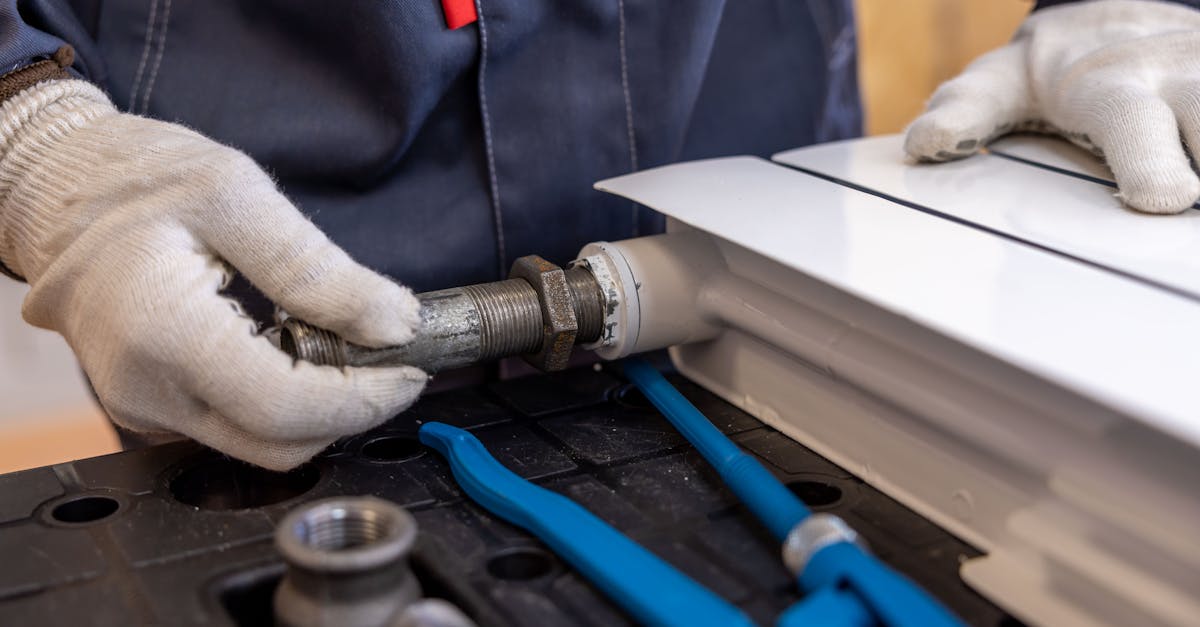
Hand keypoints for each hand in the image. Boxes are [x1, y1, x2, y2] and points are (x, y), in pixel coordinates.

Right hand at [0, 80, 425, 469]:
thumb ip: (319, 268)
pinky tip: (302, 353)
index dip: (362, 399)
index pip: (285, 409)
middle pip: (278, 445)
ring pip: (259, 445)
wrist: (55, 188)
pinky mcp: (149, 406)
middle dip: (351, 411)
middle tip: (393, 361)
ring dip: (321, 410)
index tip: (409, 369)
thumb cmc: (134, 178)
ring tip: (351, 349)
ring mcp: (142, 406)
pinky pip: (233, 426)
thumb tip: (392, 324)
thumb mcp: (236, 195)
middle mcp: (145, 390)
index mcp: (163, 335)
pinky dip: (284, 403)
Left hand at [905, 0, 1199, 213]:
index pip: (1140, 126)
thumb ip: (964, 112)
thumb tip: (923, 143)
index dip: (1154, 165)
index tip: (1165, 198)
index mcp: (1116, 88)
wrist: (1116, 19)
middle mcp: (1185, 78)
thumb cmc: (1055, 70)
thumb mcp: (999, 84)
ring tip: (1186, 221)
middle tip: (1183, 195)